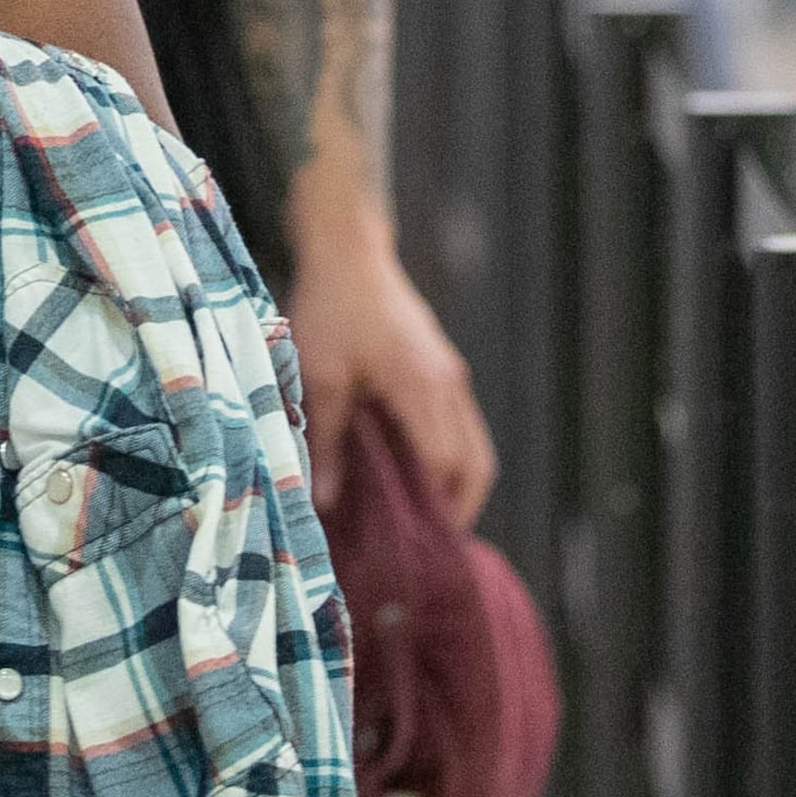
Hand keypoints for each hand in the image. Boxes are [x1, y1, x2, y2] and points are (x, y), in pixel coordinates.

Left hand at [282, 220, 494, 526]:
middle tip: (427, 541)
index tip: (420, 545)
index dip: (439, 510)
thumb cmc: (330, 307)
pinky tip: (416, 468)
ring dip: (458, 481)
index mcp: (423, 389)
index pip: (448, 467)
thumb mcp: (319, 375)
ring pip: (474, 444)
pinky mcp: (442, 365)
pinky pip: (460, 423)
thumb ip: (325, 438)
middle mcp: (448, 385)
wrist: (347, 250)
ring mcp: (450, 373)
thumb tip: (324, 498)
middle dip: (459, 506)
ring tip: (423, 514)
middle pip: (475, 462)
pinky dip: (450, 453)